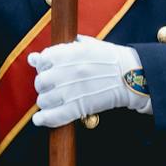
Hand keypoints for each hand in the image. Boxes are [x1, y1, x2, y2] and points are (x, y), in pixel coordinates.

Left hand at [30, 35, 150, 127]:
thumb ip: (60, 50)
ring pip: (44, 100)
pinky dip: (44, 119)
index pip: (42, 60)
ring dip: (46, 102)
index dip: (44, 66)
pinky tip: (39, 120)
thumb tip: (34, 57)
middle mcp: (67, 71)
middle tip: (53, 87)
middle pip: (40, 82)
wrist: (132, 76)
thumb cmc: (111, 59)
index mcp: (69, 53)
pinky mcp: (78, 108)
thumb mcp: (88, 46)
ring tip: (54, 101)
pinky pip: (54, 116)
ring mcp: (71, 90)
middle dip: (44, 86)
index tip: (49, 70)